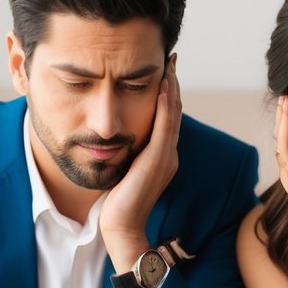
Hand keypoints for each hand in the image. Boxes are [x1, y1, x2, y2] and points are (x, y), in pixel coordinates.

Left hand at [100, 56, 181, 269]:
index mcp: (162, 157)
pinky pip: (166, 125)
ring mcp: (167, 157)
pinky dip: (166, 104)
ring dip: (172, 87)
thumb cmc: (116, 206)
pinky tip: (163, 85)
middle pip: (174, 111)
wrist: (121, 228)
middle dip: (172, 84)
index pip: (167, 119)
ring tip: (169, 63)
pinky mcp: (159, 159)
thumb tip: (114, 139)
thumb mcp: (122, 172)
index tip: (163, 71)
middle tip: (171, 58)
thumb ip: (125, 155)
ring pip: (173, 114)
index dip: (167, 94)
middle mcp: (169, 154)